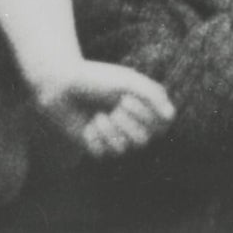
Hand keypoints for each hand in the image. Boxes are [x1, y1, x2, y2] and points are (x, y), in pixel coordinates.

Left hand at [29, 60, 175, 158]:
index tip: (128, 99)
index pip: (162, 125)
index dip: (147, 116)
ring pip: (124, 149)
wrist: (61, 85)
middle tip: (115, 106)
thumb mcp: (128, 82)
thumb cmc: (97, 79)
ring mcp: (114, 136)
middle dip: (127, 123)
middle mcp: (131, 123)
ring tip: (99, 115)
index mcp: (143, 106)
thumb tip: (170, 115)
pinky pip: (103, 153)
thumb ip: (152, 95)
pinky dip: (96, 137)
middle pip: (144, 141)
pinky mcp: (96, 147)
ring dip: (110, 130)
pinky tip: (88, 125)